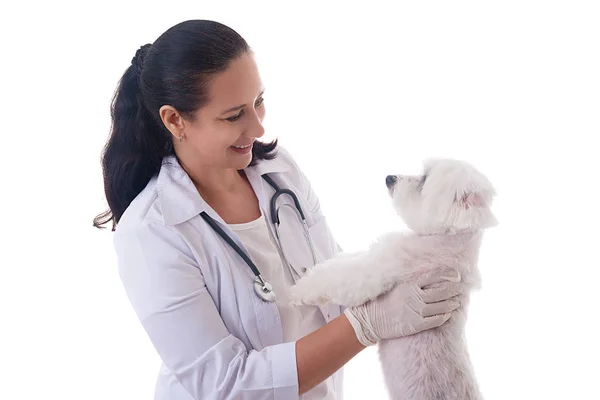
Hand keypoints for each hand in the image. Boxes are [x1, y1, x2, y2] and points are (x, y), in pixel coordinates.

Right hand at [344, 269, 462, 345]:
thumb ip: (410, 280)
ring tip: (457, 301)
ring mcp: (416, 311)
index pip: (434, 275)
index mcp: (409, 284)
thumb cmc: (382, 301)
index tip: (456, 274)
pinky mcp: (416, 324)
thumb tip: (427, 273)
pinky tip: (448, 314)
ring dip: (452, 303)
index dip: (447, 274)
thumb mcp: (395, 285)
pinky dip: (444, 316)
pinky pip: (435, 320)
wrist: (370, 320)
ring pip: (441, 306)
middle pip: (441, 291)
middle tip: (461, 287)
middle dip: (454, 289)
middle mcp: (414, 296)